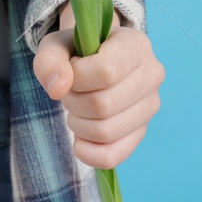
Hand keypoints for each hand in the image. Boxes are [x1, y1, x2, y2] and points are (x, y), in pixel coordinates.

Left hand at [32, 1, 164, 169]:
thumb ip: (50, 60)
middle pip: (104, 105)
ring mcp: (150, 106)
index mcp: (135, 45)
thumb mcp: (57, 45)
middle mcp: (151, 75)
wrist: (95, 60)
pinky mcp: (141, 132)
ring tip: (77, 108)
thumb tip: (57, 89)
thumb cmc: (77, 51)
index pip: (107, 72)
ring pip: (106, 132)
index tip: (72, 69)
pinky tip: (80, 137)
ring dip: (78, 125)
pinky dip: (88, 153)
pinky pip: (113, 156)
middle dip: (74, 102)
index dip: (77, 77)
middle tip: (71, 91)